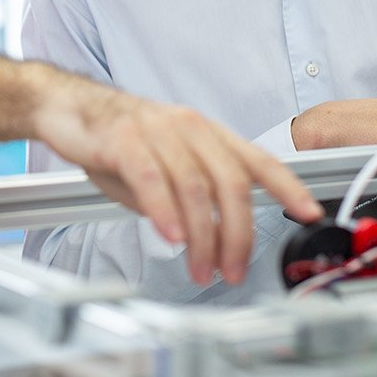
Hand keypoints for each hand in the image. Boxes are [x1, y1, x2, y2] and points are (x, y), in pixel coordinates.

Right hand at [33, 78, 323, 285]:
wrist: (66, 107)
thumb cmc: (113, 138)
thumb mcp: (161, 166)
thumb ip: (188, 195)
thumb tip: (207, 234)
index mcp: (205, 133)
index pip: (257, 160)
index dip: (288, 186)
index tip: (310, 212)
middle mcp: (189, 127)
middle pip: (231, 183)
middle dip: (238, 234)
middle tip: (234, 269)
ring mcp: (158, 131)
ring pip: (195, 188)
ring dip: (203, 237)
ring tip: (201, 268)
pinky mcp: (125, 139)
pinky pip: (154, 179)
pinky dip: (167, 213)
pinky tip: (173, 237)